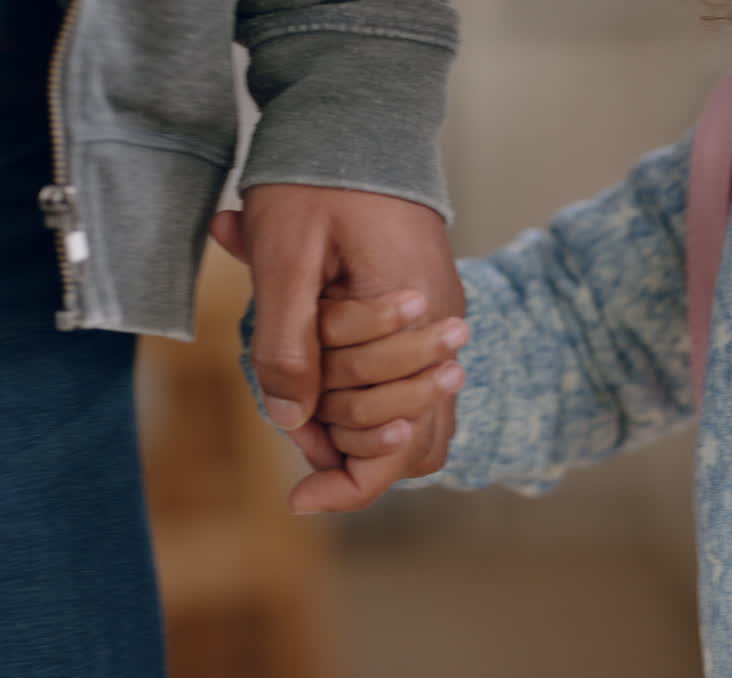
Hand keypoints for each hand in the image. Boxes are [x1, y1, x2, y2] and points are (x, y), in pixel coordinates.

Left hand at [210, 183, 465, 512]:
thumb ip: (287, 341)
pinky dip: (380, 405)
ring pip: (424, 422)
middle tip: (295, 441)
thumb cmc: (320, 180)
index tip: (297, 500)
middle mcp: (442, 333)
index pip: (398, 440)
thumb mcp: (285, 256)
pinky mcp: (434, 316)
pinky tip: (335, 391)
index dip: (349, 483)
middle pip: (416, 445)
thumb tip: (290, 417)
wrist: (363, 120)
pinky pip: (421, 387)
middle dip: (352, 456)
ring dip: (366, 433)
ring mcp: (444, 326)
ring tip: (311, 417)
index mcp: (413, 321)